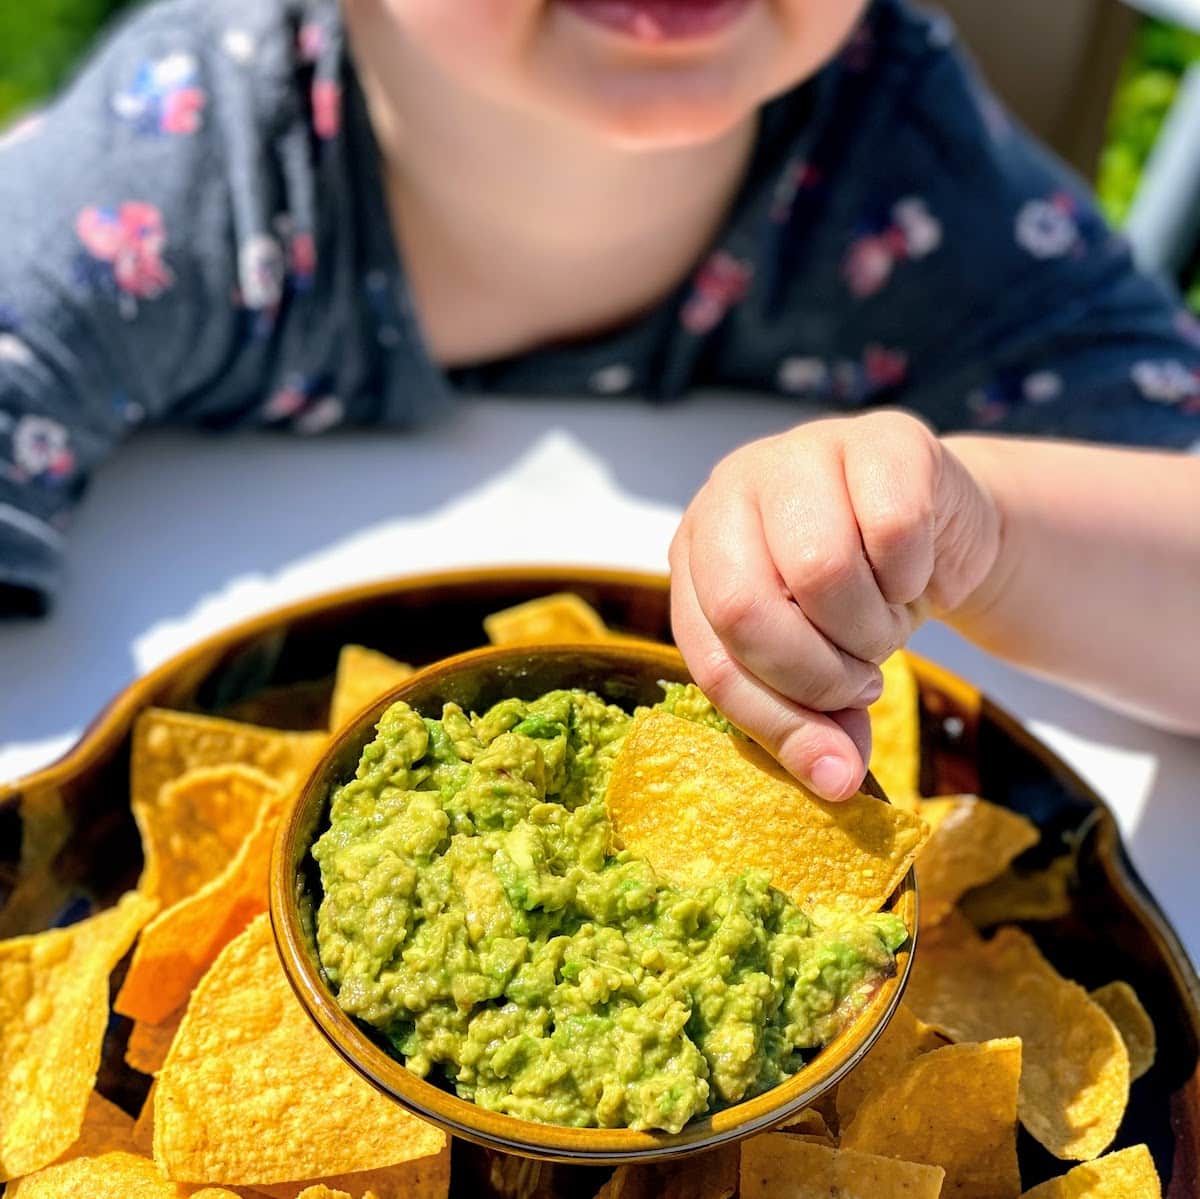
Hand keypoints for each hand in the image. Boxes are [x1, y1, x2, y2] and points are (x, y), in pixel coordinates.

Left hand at [669, 412, 1000, 799]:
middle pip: (745, 609)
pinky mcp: (880, 437)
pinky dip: (914, 577)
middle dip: (818, 675)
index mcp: (694, 554)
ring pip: (819, 571)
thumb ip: (812, 723)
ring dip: (871, 629)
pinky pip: (893, 530)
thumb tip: (836, 780)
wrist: (942, 529)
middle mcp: (729, 493)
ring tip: (883, 624)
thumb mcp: (818, 663)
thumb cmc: (858, 597)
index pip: (711, 657)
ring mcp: (799, 453)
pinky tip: (912, 573)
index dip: (776, 721)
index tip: (835, 763)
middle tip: (861, 682)